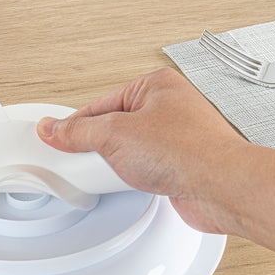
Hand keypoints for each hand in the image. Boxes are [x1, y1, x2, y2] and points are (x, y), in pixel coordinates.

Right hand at [36, 68, 247, 232]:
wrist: (221, 188)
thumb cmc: (187, 151)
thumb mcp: (114, 135)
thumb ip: (78, 132)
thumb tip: (54, 128)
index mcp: (157, 86)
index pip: (102, 102)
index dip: (77, 123)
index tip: (57, 137)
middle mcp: (170, 108)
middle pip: (115, 126)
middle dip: (98, 144)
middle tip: (82, 156)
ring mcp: (177, 138)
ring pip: (131, 149)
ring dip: (117, 163)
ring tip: (109, 170)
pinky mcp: (180, 166)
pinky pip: (145, 168)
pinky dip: (132, 177)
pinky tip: (128, 182)